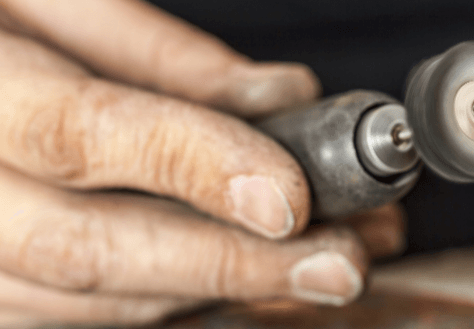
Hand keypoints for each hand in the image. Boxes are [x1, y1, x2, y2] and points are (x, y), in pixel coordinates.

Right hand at [0, 0, 403, 326]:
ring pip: (89, 300)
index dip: (196, 167)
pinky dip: (171, 302)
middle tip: (337, 263)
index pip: (84, 134)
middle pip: (93, 249)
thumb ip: (159, 50)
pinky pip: (73, 314)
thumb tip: (277, 98)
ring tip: (317, 269)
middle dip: (232, 265)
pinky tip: (244, 280)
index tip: (291, 194)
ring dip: (217, 293)